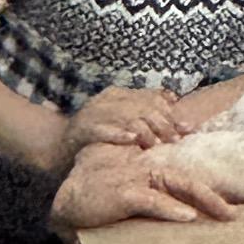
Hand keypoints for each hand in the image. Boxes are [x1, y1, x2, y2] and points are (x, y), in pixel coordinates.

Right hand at [52, 141, 238, 232]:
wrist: (67, 200)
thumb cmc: (96, 198)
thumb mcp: (128, 198)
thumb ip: (149, 203)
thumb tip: (175, 219)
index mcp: (148, 171)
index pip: (183, 179)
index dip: (206, 192)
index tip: (227, 210)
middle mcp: (146, 170)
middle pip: (187, 180)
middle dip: (213, 197)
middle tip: (234, 214)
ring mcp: (135, 179)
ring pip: (177, 185)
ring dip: (204, 199)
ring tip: (224, 213)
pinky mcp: (124, 192)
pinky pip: (152, 200)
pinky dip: (171, 208)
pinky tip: (188, 216)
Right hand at [70, 83, 188, 150]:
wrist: (57, 148)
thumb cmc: (96, 137)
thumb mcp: (122, 120)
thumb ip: (144, 110)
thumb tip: (174, 99)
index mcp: (117, 95)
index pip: (151, 98)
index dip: (170, 113)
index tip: (186, 129)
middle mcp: (105, 100)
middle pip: (141, 106)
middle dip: (162, 123)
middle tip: (175, 140)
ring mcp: (92, 113)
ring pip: (125, 117)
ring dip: (144, 130)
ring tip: (156, 143)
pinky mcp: (81, 129)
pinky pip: (101, 130)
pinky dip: (117, 134)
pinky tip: (131, 140)